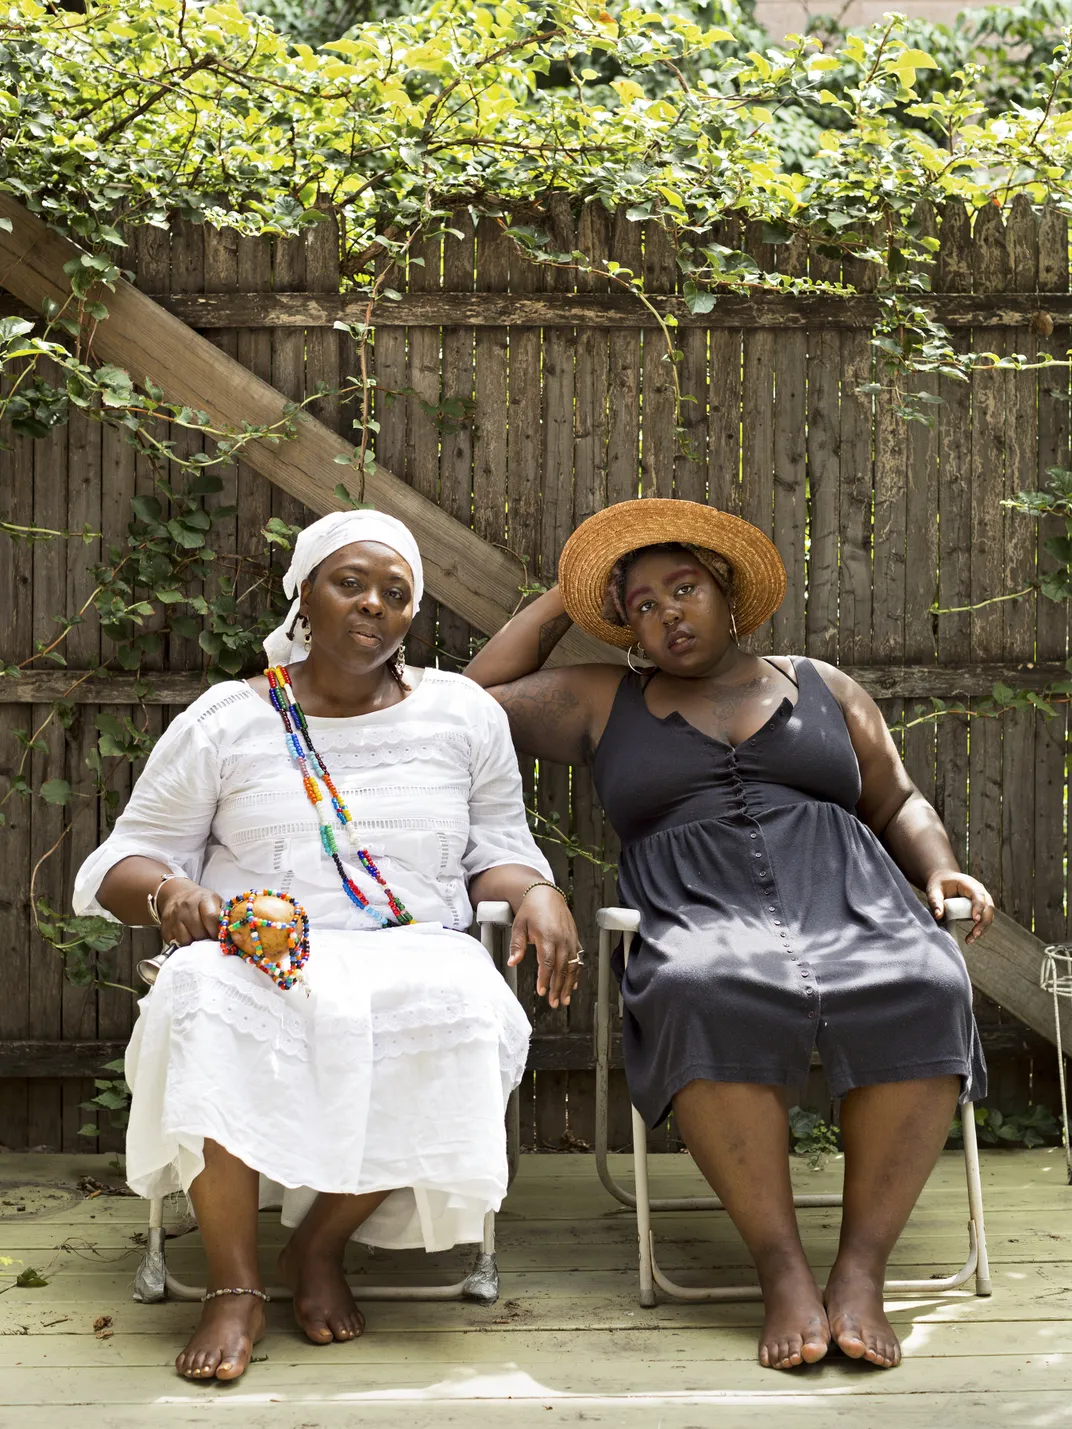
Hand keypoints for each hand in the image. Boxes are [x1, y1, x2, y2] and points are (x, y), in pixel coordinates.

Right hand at [156, 877, 222, 946]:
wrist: (178, 894)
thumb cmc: (203, 902)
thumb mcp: (217, 902)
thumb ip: (224, 916)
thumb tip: (233, 934)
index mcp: (203, 898)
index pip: (211, 918)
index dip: (217, 931)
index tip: (220, 937)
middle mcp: (186, 906)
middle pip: (199, 932)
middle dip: (207, 939)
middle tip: (210, 939)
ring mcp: (173, 916)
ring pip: (185, 939)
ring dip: (194, 943)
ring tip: (198, 939)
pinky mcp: (164, 926)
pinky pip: (174, 942)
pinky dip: (182, 944)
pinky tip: (188, 938)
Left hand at [507, 886, 582, 1008]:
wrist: (547, 895)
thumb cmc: (532, 910)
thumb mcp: (519, 925)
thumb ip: (517, 945)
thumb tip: (512, 962)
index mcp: (548, 936)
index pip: (547, 963)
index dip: (545, 979)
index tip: (541, 992)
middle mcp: (562, 939)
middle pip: (562, 968)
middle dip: (558, 988)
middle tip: (554, 1003)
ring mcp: (570, 940)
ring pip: (572, 966)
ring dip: (569, 984)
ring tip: (565, 999)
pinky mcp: (575, 939)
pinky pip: (578, 959)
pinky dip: (576, 973)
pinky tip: (574, 984)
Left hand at [926, 870, 993, 943]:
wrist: (945, 880)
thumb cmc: (940, 884)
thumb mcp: (933, 890)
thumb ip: (935, 901)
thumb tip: (938, 915)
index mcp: (969, 884)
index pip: (978, 895)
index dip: (978, 907)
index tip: (975, 920)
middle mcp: (980, 891)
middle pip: (988, 907)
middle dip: (983, 922)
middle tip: (974, 935)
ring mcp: (983, 899)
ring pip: (989, 915)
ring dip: (982, 928)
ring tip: (970, 940)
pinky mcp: (981, 908)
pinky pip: (985, 919)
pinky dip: (980, 928)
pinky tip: (971, 937)